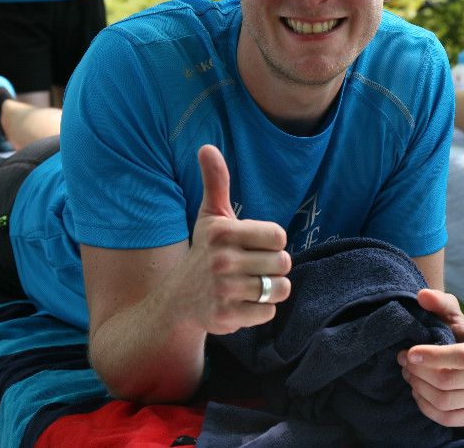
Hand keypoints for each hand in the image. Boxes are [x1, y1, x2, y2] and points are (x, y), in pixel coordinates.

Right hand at [180, 144, 291, 334]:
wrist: (179, 300)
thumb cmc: (205, 252)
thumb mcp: (210, 216)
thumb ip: (215, 182)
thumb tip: (206, 147)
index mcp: (223, 233)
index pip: (279, 236)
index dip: (273, 242)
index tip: (256, 245)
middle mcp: (222, 261)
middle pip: (283, 264)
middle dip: (274, 267)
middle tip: (253, 268)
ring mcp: (224, 291)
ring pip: (279, 289)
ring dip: (270, 290)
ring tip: (250, 285)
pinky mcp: (227, 317)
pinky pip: (268, 312)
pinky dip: (261, 310)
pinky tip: (242, 303)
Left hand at [399, 289, 463, 425]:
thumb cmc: (456, 332)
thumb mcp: (450, 314)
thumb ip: (438, 302)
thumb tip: (423, 295)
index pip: (462, 357)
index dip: (432, 357)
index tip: (409, 353)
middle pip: (448, 381)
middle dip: (418, 371)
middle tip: (402, 360)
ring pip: (444, 401)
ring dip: (418, 387)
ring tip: (408, 373)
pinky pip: (447, 419)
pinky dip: (425, 406)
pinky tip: (418, 391)